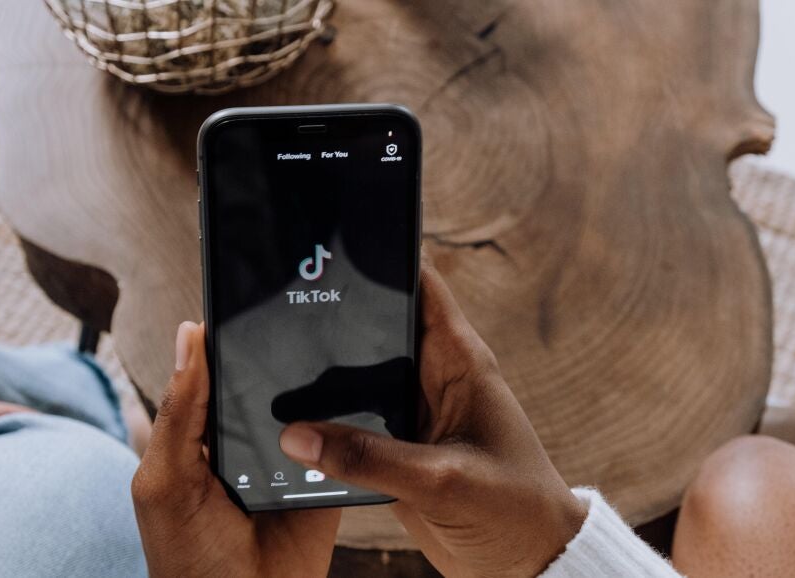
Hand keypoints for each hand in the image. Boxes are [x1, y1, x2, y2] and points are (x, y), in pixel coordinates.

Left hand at [132, 322, 340, 577]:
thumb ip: (178, 413)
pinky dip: (350, 422)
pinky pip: (342, 440)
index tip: (249, 293)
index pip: (217, 369)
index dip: (229, 333)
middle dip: (281, 352)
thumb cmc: (186, 556)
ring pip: (309, 404)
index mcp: (202, 433)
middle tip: (301, 307)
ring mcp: (290, 457)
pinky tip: (360, 396)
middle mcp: (247, 438)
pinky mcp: (327, 478)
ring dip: (323, 383)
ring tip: (338, 342)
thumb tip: (190, 335)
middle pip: (269, 380)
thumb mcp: (164, 480)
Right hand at [279, 260, 587, 577]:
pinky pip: (351, 421)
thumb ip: (369, 457)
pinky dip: (325, 421)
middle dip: (333, 317)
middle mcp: (432, 375)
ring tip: (270, 367)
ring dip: (323, 376)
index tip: (330, 244)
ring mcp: (411, 410)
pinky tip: (289, 422)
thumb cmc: (512, 512)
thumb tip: (296, 435)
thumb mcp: (442, 480)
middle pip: (375, 325)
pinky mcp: (395, 445)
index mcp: (459, 359)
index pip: (419, 284)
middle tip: (278, 309)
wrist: (525, 566)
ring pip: (356, 375)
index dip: (380, 257)